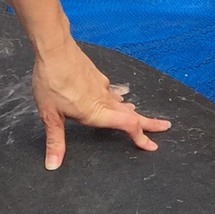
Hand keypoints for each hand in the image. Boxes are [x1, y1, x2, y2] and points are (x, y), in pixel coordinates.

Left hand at [31, 41, 170, 170]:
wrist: (54, 48)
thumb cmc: (51, 81)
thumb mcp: (49, 115)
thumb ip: (54, 141)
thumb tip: (53, 165)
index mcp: (96, 112)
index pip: (128, 126)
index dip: (141, 137)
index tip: (152, 145)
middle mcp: (104, 99)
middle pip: (133, 114)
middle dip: (150, 123)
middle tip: (165, 127)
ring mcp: (102, 86)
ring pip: (123, 103)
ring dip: (133, 111)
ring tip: (138, 116)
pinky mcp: (96, 76)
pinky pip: (112, 92)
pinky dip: (118, 99)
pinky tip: (115, 98)